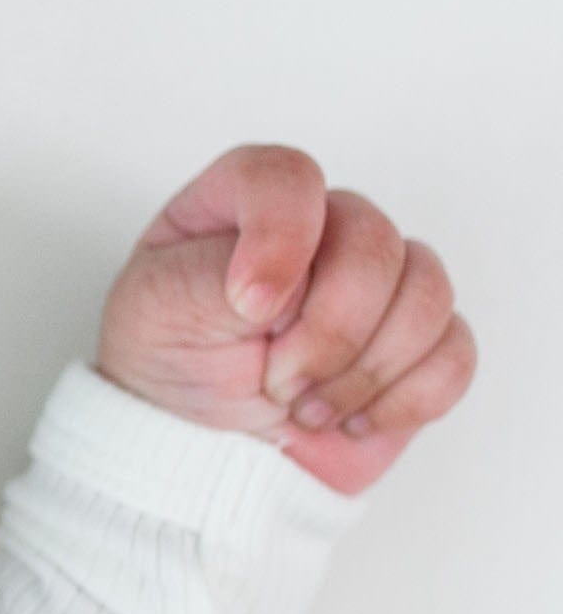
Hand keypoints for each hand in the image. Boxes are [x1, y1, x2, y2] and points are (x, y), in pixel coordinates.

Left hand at [96, 145, 475, 496]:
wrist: (198, 437)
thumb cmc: (171, 355)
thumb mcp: (159, 308)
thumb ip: (213, 277)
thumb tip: (282, 288)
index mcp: (246, 200)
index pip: (288, 177)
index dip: (282, 237)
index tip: (251, 310)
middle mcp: (324, 226)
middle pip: (374, 242)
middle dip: (326, 331)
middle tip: (274, 381)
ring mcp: (379, 280)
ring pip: (427, 294)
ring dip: (363, 371)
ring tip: (302, 406)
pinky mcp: (418, 340)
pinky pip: (454, 353)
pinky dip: (404, 398)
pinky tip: (350, 418)